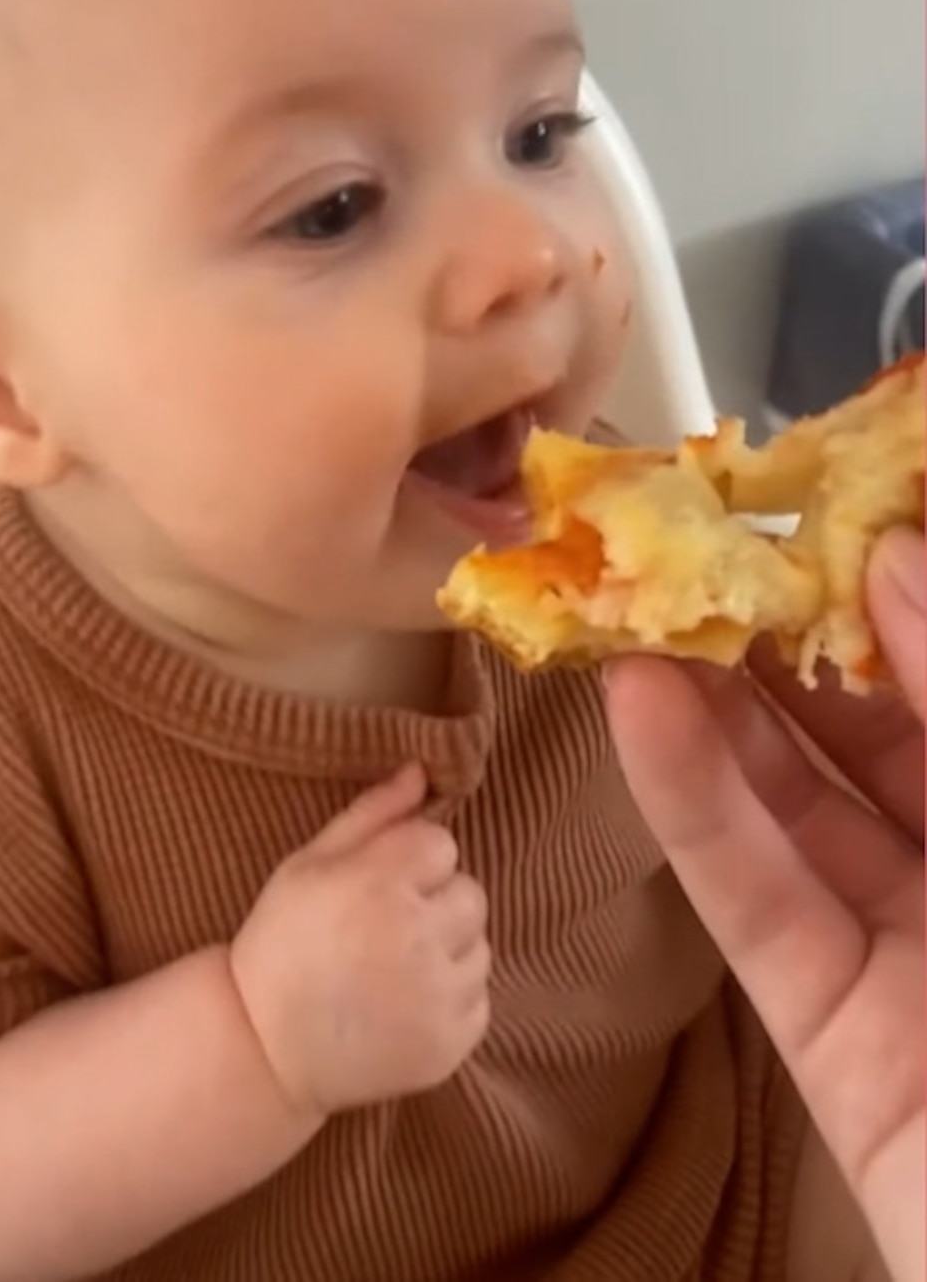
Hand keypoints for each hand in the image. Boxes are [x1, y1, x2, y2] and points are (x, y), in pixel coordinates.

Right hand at [230, 763, 489, 1120]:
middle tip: (384, 929)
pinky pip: (479, 999)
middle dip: (435, 904)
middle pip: (470, 894)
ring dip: (447, 951)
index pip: (442, 844)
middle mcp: (417, 937)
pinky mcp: (451, 1043)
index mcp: (380, 884)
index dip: (409, 862)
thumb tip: (422, 770)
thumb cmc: (283, 942)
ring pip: (479, 947)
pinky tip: (403, 1005)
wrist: (262, 1049)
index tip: (375, 887)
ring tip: (392, 969)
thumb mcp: (308, 864)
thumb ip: (372, 813)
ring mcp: (438, 997)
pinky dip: (450, 999)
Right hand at [605, 529, 924, 1281]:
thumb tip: (894, 561)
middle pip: (877, 730)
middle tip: (700, 539)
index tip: (820, 502)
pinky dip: (692, 809)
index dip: (895, 588)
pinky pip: (760, 903)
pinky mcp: (835, 1036)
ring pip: (801, 807)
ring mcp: (913, 956)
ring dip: (715, 707)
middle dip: (786, 633)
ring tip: (640, 602)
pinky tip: (638, 714)